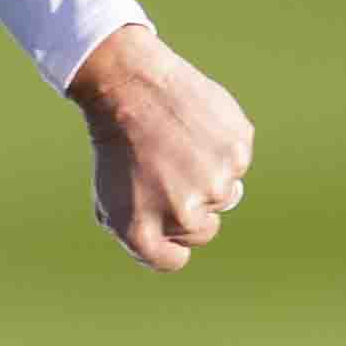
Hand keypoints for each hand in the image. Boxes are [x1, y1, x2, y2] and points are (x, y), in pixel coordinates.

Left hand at [66, 24, 256, 272]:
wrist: (130, 86)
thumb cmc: (117, 143)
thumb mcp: (109, 197)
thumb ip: (143, 231)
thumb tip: (177, 249)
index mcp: (142, 230)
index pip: (173, 260)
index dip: (171, 241)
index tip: (165, 218)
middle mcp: (182, 213)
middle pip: (203, 230)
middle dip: (189, 207)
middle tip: (167, 172)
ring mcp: (214, 183)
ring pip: (224, 195)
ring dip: (207, 174)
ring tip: (178, 145)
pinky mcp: (236, 152)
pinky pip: (236, 162)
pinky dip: (221, 147)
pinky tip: (195, 127)